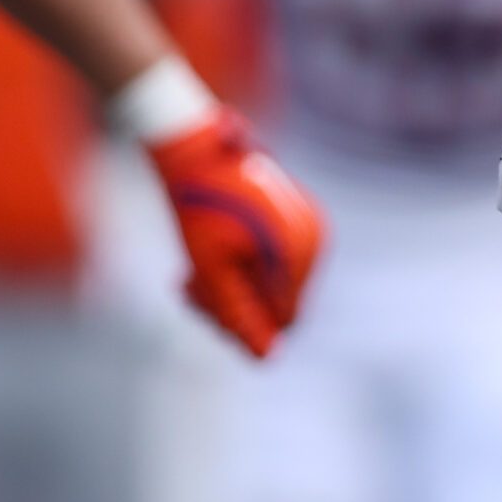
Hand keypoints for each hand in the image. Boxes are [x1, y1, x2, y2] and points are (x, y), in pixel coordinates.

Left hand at [148, 106, 324, 358]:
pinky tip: (209, 256)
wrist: (192, 143)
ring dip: (232, 286)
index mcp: (299, 252)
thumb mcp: (210, 271)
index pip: (282, 319)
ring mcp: (306, 225)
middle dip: (230, 302)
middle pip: (277, 302)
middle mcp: (314, 239)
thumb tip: (268, 358)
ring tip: (191, 274)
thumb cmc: (198, 206)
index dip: (240, 323)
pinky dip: (242, 265)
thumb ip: (240, 316)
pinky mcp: (293, 216)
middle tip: (187, 288)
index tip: (199, 302)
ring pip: (272, 283)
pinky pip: (273, 260)